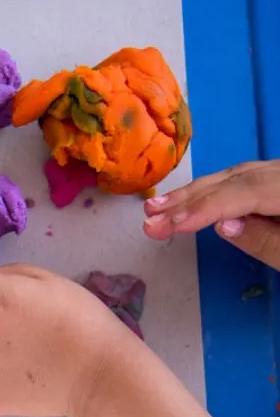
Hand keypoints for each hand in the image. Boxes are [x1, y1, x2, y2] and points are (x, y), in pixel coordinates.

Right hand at [143, 160, 279, 266]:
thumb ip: (264, 240)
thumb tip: (223, 225)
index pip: (242, 192)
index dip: (204, 207)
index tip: (170, 225)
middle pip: (233, 180)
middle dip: (188, 200)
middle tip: (150, 218)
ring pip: (234, 176)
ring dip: (193, 193)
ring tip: (157, 208)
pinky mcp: (275, 180)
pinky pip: (241, 179)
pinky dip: (212, 190)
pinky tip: (190, 199)